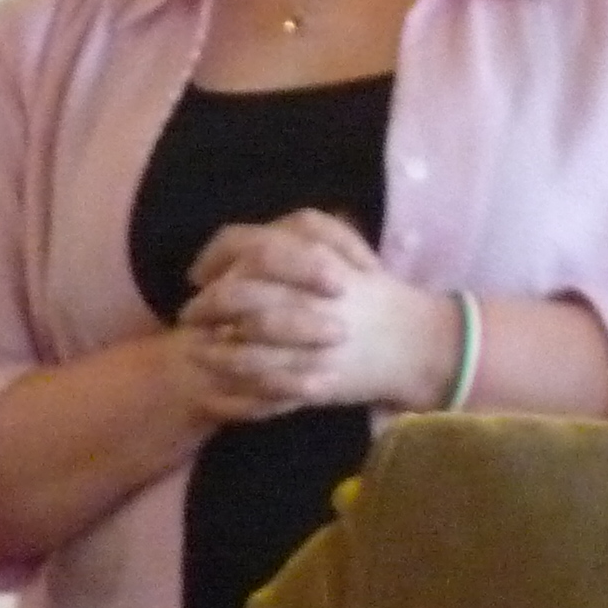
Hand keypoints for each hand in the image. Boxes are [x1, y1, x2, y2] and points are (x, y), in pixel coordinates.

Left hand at [178, 212, 462, 415]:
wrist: (415, 342)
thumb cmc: (372, 293)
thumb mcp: (343, 244)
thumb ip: (298, 234)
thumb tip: (234, 249)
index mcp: (311, 254)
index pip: (244, 246)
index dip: (213, 260)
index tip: (200, 275)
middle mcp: (307, 291)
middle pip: (238, 290)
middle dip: (207, 304)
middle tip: (191, 314)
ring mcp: (310, 333)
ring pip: (245, 333)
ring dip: (215, 341)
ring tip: (198, 347)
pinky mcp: (315, 370)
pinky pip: (265, 373)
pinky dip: (238, 373)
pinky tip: (225, 373)